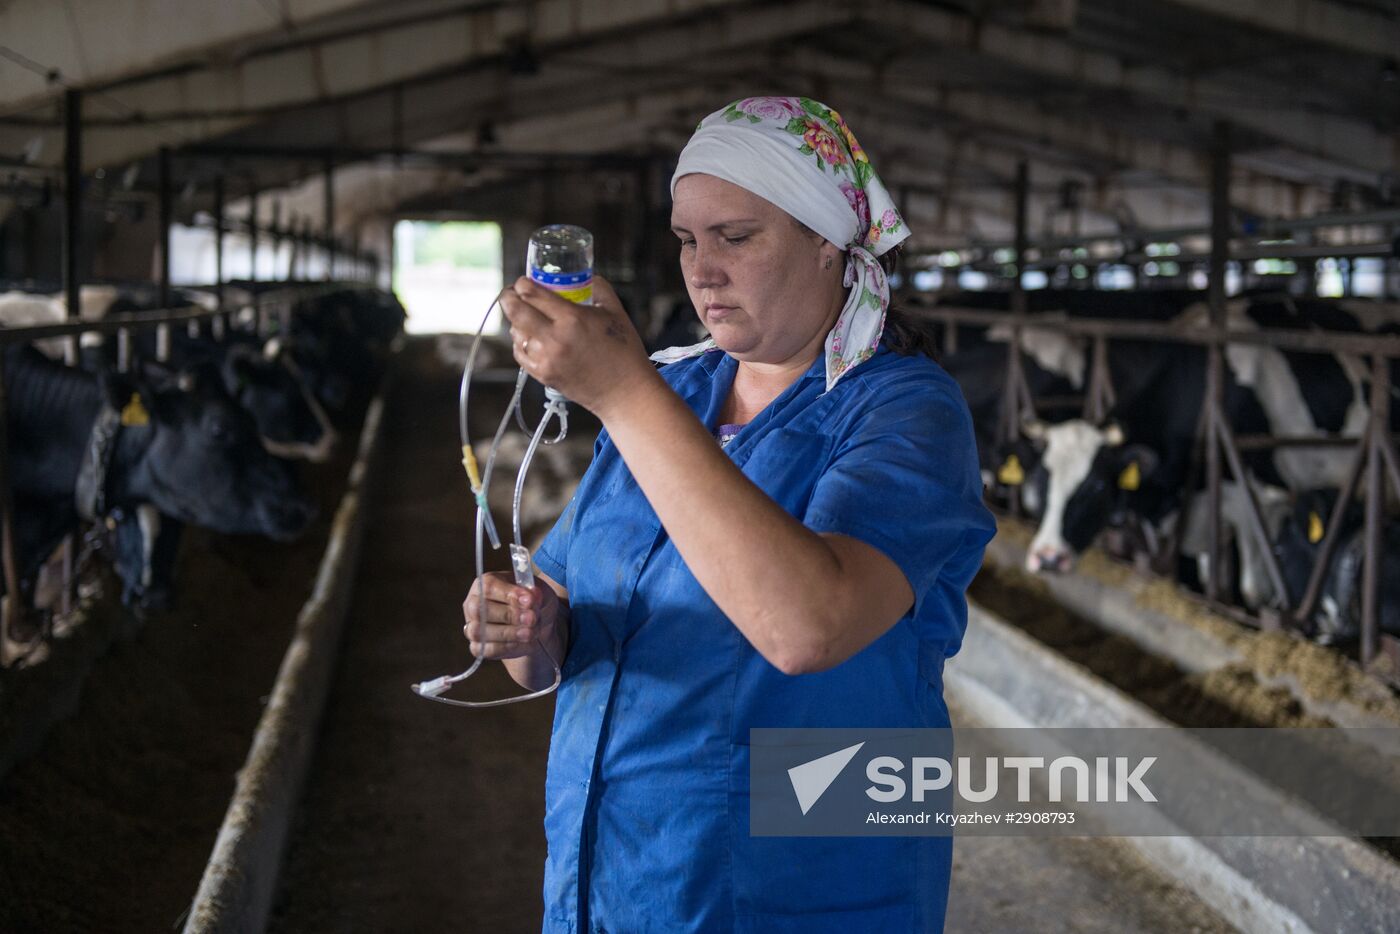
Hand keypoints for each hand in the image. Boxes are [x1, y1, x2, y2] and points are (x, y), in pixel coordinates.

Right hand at [462, 571, 561, 660]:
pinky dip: (508, 647)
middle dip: (508, 615)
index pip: (488, 587)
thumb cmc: (531, 604)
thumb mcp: (538, 593)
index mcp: (485, 584)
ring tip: (530, 632)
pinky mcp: (478, 647)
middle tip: (531, 618)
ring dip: (509, 633)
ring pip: (480, 632)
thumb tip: (530, 597)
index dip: (508, 594)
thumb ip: (535, 595)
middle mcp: (473, 605)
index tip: (529, 600)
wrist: (535, 626)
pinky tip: (524, 642)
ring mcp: (472, 627)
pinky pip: (487, 650)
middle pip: (479, 610)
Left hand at [499, 274, 658, 416]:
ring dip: (516, 321)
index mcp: (572, 318)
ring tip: (526, 316)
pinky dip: (521, 342)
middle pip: (515, 311)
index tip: (523, 281)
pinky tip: (530, 337)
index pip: (532, 294)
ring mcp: (546, 359)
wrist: (625, 391)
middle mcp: (555, 339)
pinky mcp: (543, 375)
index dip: (522, 283)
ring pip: (515, 332)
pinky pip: (520, 353)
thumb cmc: (624, 352)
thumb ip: (598, 287)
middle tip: (511, 293)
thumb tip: (585, 277)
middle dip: (508, 297)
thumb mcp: (615, 311)